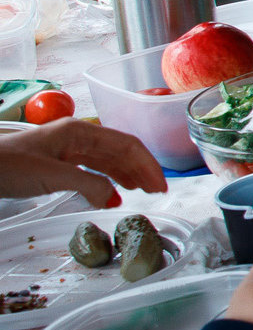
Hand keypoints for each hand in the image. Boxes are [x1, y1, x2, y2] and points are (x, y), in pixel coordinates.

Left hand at [0, 119, 164, 206]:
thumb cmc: (9, 166)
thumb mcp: (53, 176)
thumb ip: (90, 185)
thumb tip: (114, 199)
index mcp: (80, 131)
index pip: (126, 145)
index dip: (147, 165)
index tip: (160, 186)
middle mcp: (78, 135)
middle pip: (120, 151)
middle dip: (141, 169)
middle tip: (157, 191)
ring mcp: (68, 148)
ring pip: (107, 160)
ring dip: (127, 174)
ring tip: (142, 191)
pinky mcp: (58, 161)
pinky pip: (92, 168)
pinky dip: (106, 181)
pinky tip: (113, 193)